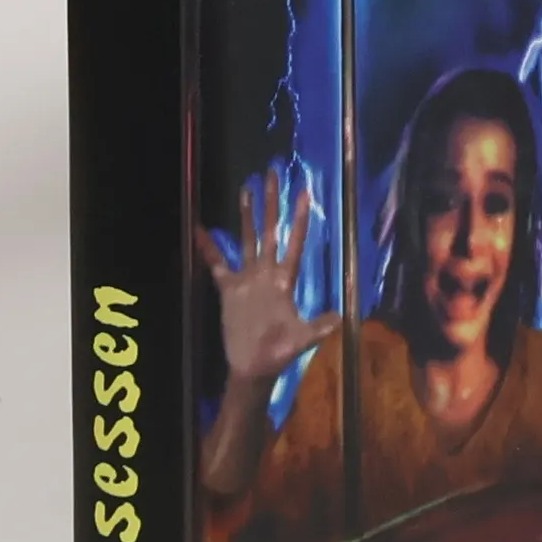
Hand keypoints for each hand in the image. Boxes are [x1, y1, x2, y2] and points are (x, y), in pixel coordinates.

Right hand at [198, 169, 339, 387]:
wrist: (254, 367)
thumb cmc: (280, 352)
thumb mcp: (302, 340)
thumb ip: (318, 328)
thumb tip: (342, 319)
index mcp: (284, 281)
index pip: (294, 243)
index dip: (299, 220)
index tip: (306, 194)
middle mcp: (267, 273)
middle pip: (270, 231)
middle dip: (272, 203)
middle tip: (273, 175)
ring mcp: (248, 279)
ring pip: (248, 240)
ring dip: (247, 216)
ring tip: (247, 189)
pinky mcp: (229, 288)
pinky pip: (216, 263)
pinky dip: (208, 248)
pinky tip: (199, 229)